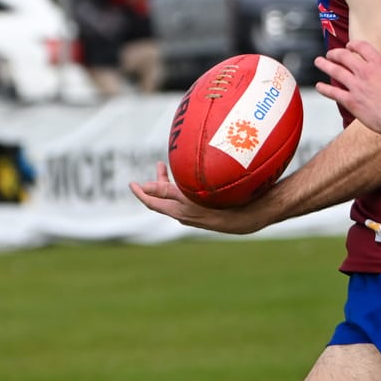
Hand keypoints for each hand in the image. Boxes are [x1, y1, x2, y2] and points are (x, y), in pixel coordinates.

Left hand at [130, 162, 277, 234]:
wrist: (248, 216)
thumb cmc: (219, 205)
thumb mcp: (188, 196)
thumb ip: (165, 191)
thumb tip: (144, 187)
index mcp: (178, 212)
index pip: (152, 202)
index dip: (140, 193)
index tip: (131, 184)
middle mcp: (185, 215)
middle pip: (165, 197)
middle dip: (160, 181)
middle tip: (160, 164)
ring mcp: (197, 213)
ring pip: (178, 196)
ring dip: (173, 181)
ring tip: (175, 167)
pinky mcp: (208, 210)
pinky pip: (190, 197)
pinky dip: (186, 185)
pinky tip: (195, 178)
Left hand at [314, 39, 380, 142]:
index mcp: (379, 64)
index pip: (362, 47)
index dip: (353, 44)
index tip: (349, 45)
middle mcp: (365, 72)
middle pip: (344, 56)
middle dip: (335, 53)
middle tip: (330, 54)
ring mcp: (356, 87)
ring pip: (335, 71)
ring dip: (325, 65)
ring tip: (318, 62)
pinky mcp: (352, 102)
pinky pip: (334, 93)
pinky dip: (324, 89)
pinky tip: (319, 86)